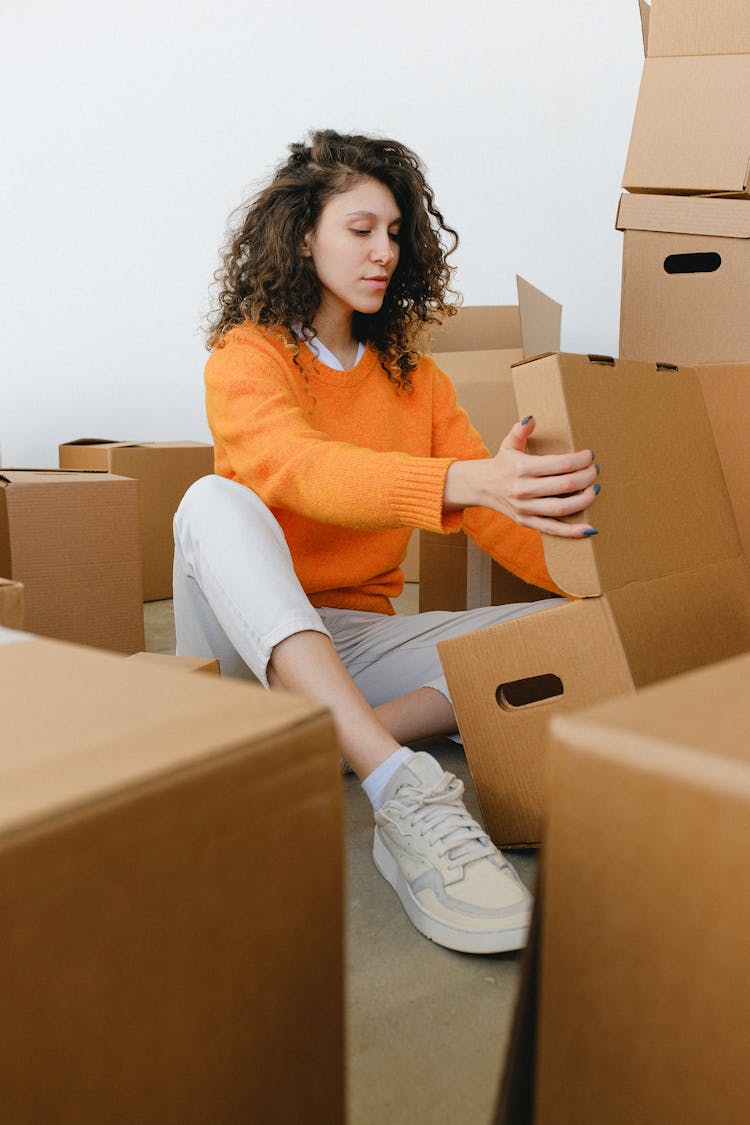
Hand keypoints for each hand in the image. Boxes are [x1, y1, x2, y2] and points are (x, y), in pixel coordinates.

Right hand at [443, 416, 598, 537]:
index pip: (561, 464)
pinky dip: (572, 531)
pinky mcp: (527, 522)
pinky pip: (553, 529)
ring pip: (563, 507)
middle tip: (595, 471)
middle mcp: (523, 489)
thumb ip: (519, 431)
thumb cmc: (503, 464)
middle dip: (587, 477)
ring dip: (585, 499)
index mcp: (523, 468)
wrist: (483, 487)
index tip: (590, 456)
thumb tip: (530, 419)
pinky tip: (590, 529)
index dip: (581, 460)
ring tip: (595, 489)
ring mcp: (525, 508)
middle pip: (566, 484)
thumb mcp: (509, 444)